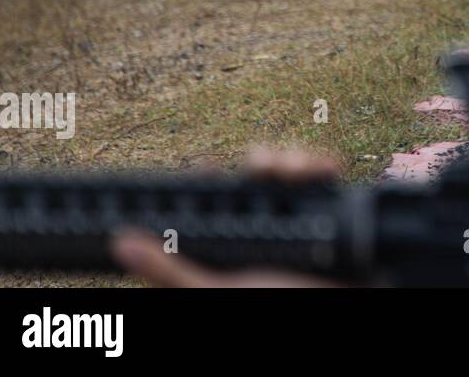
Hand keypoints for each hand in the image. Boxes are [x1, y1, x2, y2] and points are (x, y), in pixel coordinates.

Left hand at [110, 147, 344, 287]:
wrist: (349, 305)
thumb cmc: (279, 308)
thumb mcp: (217, 290)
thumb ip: (171, 272)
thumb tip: (119, 244)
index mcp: (233, 244)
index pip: (213, 200)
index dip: (208, 178)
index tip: (205, 166)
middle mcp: (265, 226)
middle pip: (253, 175)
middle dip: (259, 161)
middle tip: (261, 167)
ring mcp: (300, 216)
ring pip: (287, 167)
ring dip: (291, 159)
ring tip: (293, 171)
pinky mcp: (332, 208)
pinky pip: (324, 172)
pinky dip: (323, 163)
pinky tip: (323, 171)